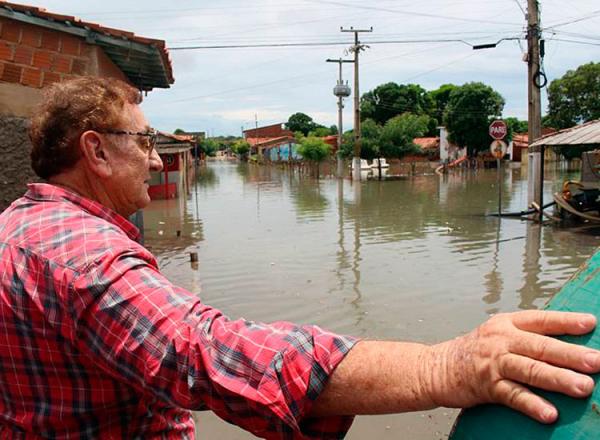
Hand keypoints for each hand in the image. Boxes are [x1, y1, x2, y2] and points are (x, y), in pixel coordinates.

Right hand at [426, 311, 598, 422]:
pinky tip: (549, 413)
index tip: (590, 324)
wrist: (437, 367)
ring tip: (582, 387)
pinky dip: (532, 404)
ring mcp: (493, 363)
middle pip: (540, 346)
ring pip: (529, 370)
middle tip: (596, 361)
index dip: (566, 321)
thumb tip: (569, 347)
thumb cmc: (475, 353)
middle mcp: (501, 340)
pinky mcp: (486, 386)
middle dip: (571, 354)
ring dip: (558, 379)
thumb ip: (528, 338)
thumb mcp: (498, 335)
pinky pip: (512, 395)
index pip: (541, 320)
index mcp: (507, 324)